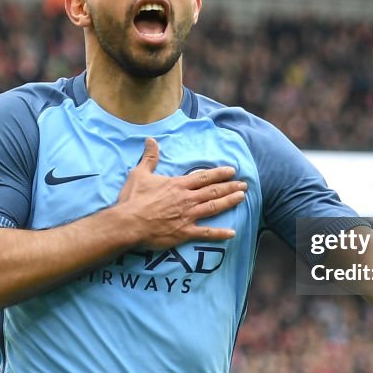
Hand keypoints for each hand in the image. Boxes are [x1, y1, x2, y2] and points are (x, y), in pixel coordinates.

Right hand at [116, 137, 246, 248]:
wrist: (128, 223)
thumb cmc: (133, 199)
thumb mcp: (140, 174)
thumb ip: (149, 157)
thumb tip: (150, 140)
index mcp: (178, 185)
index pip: (203, 177)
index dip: (219, 173)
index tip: (232, 170)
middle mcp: (186, 199)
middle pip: (213, 191)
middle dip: (230, 187)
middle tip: (244, 185)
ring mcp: (187, 216)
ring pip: (213, 207)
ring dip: (229, 202)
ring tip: (242, 198)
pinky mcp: (184, 232)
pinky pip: (205, 233)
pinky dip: (219, 233)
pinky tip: (232, 233)